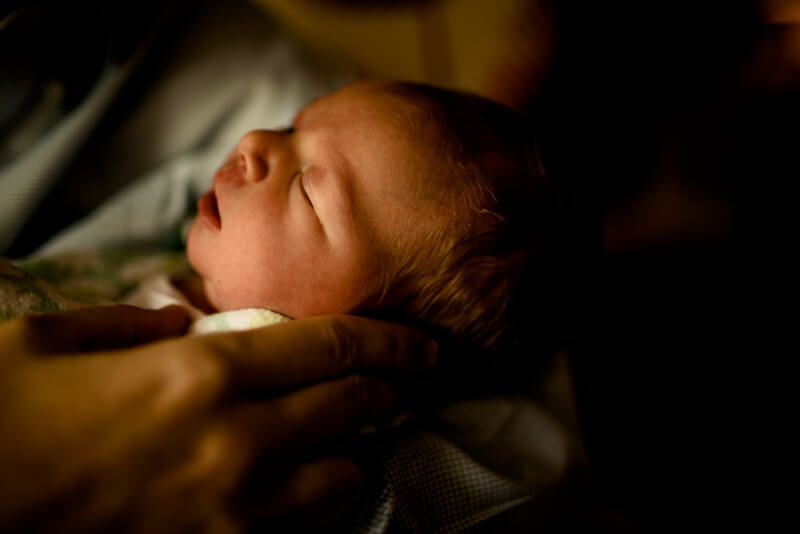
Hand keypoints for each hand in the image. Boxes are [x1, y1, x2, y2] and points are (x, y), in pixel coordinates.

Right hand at [0, 305, 435, 532]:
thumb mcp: (49, 340)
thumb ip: (131, 323)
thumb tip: (178, 322)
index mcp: (201, 372)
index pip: (332, 346)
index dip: (389, 340)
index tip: (421, 343)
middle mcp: (236, 441)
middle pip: (351, 407)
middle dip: (388, 390)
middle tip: (402, 382)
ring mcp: (235, 511)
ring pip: (343, 479)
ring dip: (355, 453)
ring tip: (348, 438)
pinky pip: (302, 531)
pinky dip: (319, 505)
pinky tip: (304, 488)